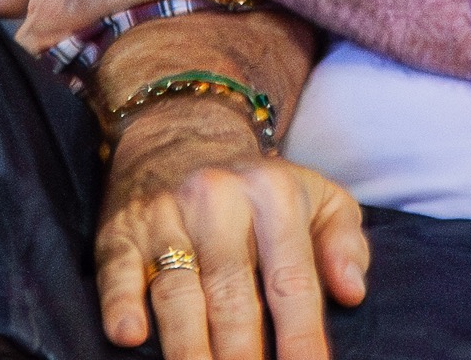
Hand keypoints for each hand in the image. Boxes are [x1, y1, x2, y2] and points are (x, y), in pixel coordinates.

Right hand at [93, 80, 367, 357]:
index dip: (301, 338)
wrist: (181, 133)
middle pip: (232, 297)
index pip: (291, 281)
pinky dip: (120, 305)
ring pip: (178, 293)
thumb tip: (352, 291)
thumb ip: (345, 243)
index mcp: (274, 194)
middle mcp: (218, 201)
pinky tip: (129, 337)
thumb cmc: (261, 187)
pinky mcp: (121, 231)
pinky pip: (118, 272)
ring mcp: (166, 215)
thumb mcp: (319, 197)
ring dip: (189, 349)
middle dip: (243, 356)